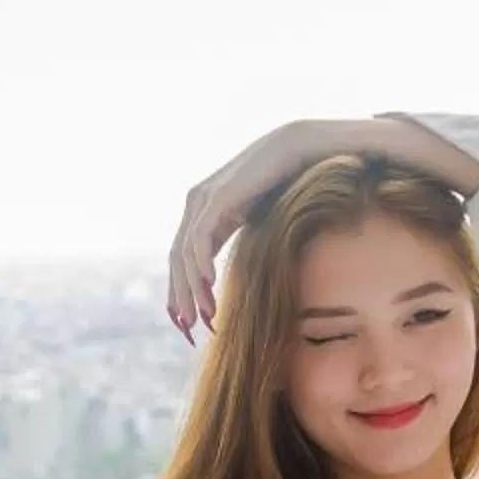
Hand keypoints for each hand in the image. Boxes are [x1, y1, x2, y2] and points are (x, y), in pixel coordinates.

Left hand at [167, 120, 353, 343]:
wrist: (300, 148)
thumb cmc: (286, 182)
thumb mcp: (259, 222)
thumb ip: (245, 242)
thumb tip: (252, 274)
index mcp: (205, 213)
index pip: (183, 259)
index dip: (182, 292)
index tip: (190, 324)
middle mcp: (197, 205)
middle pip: (177, 261)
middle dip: (182, 298)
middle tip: (191, 330)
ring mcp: (204, 199)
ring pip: (185, 254)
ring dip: (192, 289)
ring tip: (205, 316)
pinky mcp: (218, 196)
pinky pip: (200, 238)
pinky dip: (200, 264)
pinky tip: (210, 287)